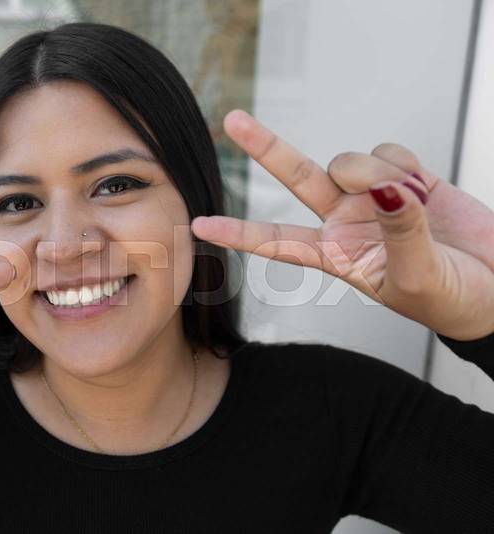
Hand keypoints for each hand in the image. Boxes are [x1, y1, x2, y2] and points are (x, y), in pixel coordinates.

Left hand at [191, 110, 493, 340]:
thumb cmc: (450, 300)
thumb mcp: (416, 277)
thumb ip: (399, 232)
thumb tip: (382, 187)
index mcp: (335, 255)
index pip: (276, 241)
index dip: (237, 232)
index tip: (197, 225)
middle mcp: (344, 221)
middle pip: (296, 177)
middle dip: (266, 148)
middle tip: (233, 120)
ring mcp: (371, 196)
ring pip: (351, 160)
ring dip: (376, 172)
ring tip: (410, 203)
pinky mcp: (405, 177)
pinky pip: (388, 151)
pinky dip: (403, 164)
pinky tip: (422, 188)